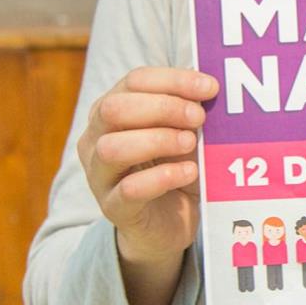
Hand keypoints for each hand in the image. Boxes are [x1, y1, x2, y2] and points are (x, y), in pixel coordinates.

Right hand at [78, 67, 217, 267]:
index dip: (173, 80)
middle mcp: (95, 139)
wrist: (167, 225)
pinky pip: (129, 189)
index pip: (134, 81)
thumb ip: (189, 109)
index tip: (210, 87)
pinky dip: (163, 177)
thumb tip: (209, 85)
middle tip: (199, 117)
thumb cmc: (173, 167)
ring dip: (157, 140)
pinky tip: (189, 172)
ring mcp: (99, 175)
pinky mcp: (113, 208)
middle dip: (163, 107)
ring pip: (111, 148)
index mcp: (111, 111)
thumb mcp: (183, 132)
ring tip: (191, 143)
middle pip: (114, 109)